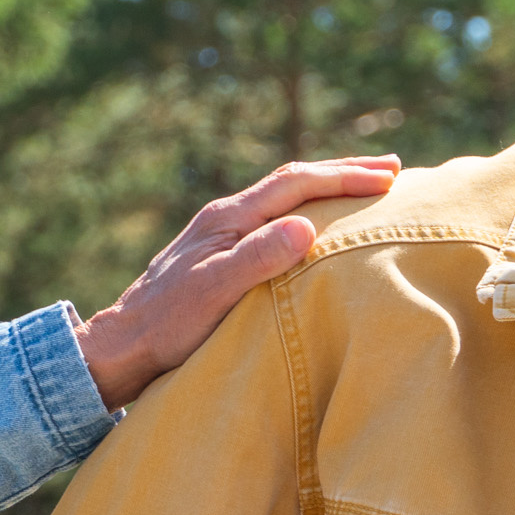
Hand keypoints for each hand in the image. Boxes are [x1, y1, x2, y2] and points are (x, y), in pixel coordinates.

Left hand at [72, 157, 399, 410]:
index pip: (295, 184)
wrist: (122, 344)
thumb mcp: (215, 293)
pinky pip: (273, 219)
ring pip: (283, 198)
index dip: (343, 179)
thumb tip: (305, 225)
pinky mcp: (218, 254)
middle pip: (292, 181)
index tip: (388, 180)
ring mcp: (220, 234)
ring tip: (364, 189)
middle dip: (343, 173)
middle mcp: (224, 217)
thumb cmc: (168, 325)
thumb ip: (257, 258)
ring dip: (326, 189)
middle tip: (393, 170)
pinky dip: (305, 212)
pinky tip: (315, 226)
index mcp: (227, 218)